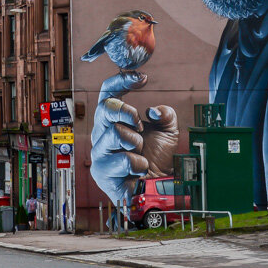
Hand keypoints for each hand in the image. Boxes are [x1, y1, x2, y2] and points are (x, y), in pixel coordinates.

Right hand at [90, 72, 177, 204]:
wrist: (160, 188)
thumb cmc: (158, 158)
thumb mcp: (168, 130)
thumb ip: (165, 114)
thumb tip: (152, 111)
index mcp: (113, 121)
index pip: (107, 94)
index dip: (120, 81)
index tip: (142, 78)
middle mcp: (101, 135)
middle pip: (105, 109)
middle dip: (128, 113)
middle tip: (139, 125)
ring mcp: (99, 154)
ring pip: (114, 132)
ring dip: (135, 142)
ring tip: (140, 153)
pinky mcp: (102, 173)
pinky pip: (123, 159)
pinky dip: (139, 164)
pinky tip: (139, 170)